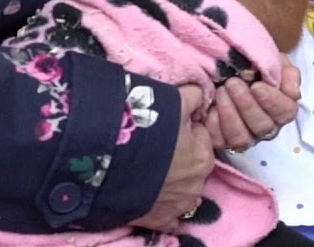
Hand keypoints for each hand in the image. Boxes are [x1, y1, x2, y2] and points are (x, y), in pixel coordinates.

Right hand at [131, 85, 213, 230]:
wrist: (110, 157)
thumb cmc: (146, 127)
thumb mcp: (174, 100)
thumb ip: (194, 96)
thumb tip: (202, 93)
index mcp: (203, 156)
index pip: (199, 138)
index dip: (183, 130)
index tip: (165, 127)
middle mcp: (196, 184)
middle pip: (191, 165)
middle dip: (179, 157)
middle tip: (154, 147)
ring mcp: (178, 206)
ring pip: (181, 191)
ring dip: (170, 182)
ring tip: (147, 169)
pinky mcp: (159, 220)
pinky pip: (167, 216)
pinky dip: (161, 207)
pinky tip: (149, 195)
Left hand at [204, 56, 299, 150]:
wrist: (224, 67)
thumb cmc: (252, 64)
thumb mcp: (273, 60)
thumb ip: (288, 73)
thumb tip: (293, 93)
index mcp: (281, 108)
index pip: (285, 112)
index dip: (272, 101)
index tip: (256, 85)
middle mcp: (264, 126)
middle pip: (263, 126)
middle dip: (247, 105)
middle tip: (232, 83)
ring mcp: (244, 136)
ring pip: (242, 138)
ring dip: (230, 114)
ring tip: (220, 91)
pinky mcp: (222, 140)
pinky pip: (220, 140)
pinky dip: (214, 124)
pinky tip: (211, 107)